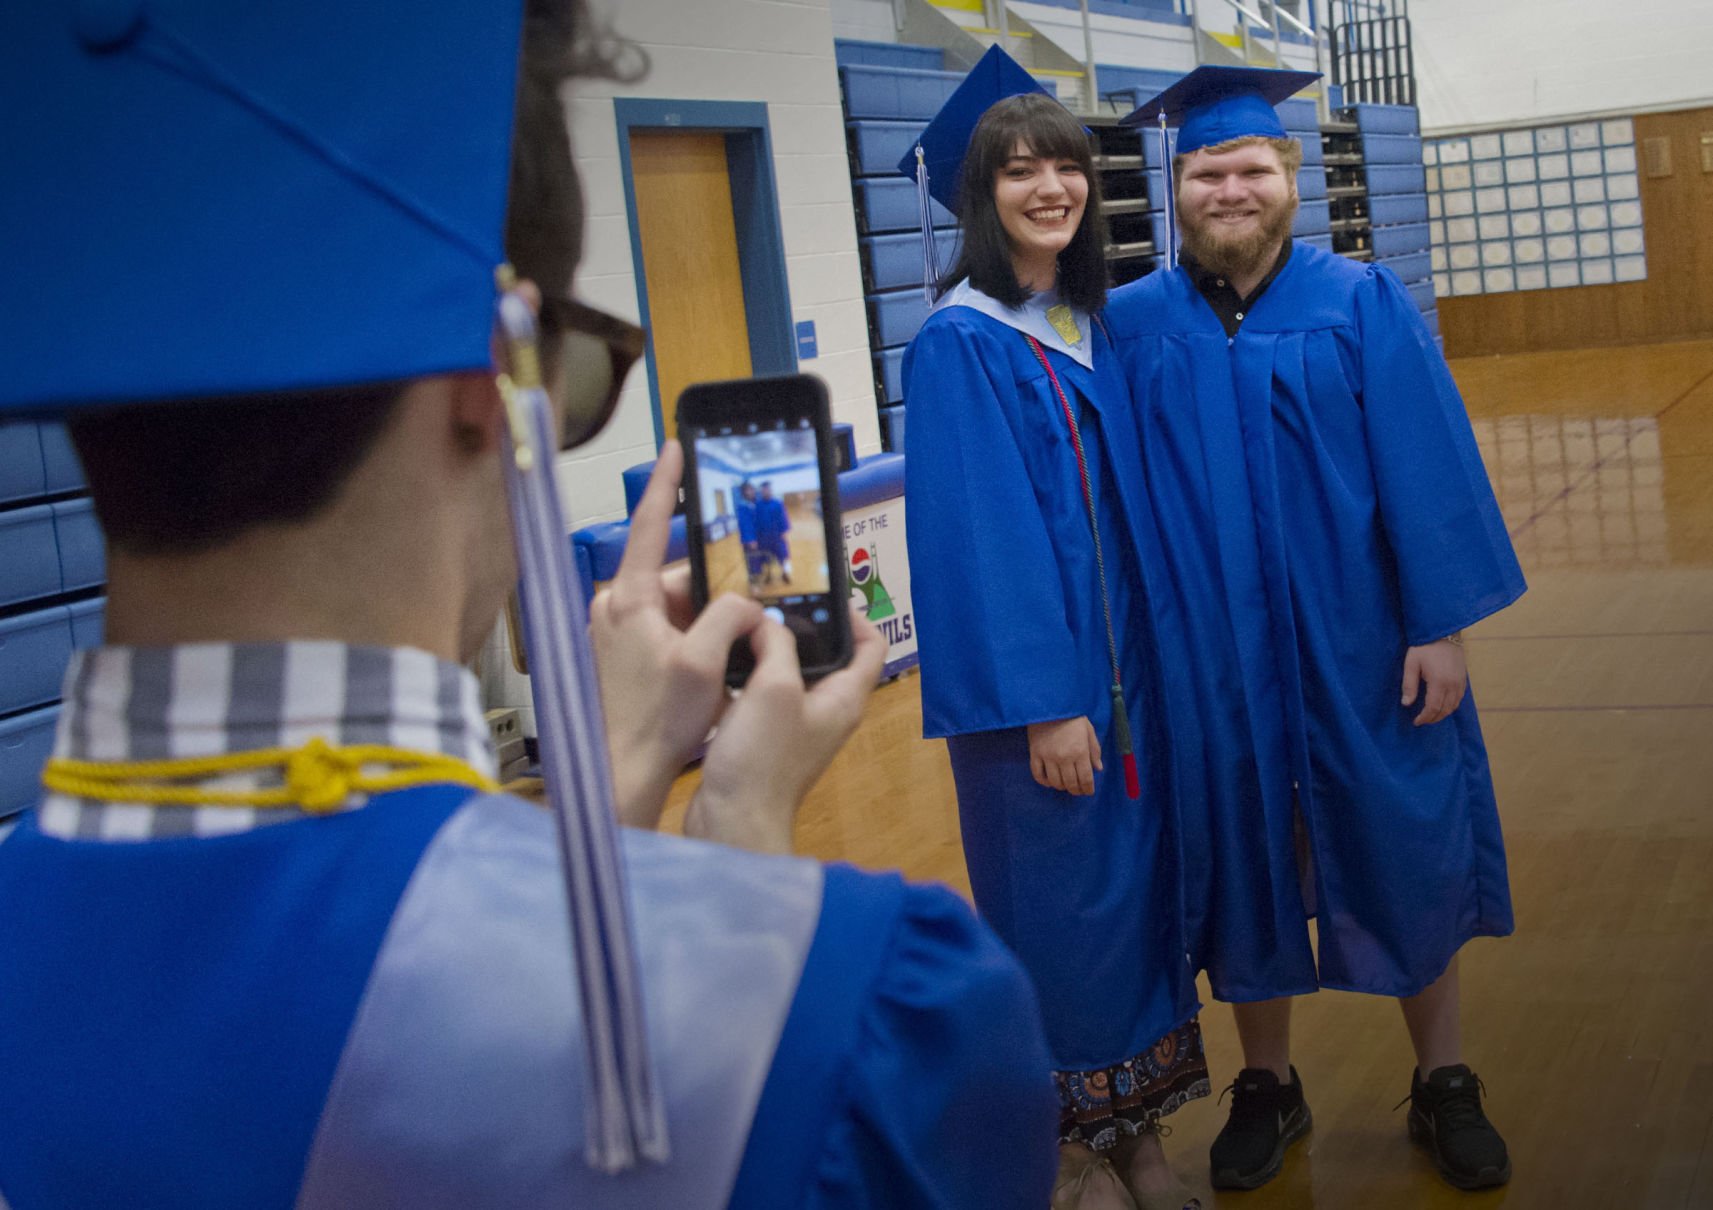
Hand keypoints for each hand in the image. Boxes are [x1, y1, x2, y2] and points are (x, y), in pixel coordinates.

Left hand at [590, 440, 764, 828]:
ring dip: (706, 624)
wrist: (623, 770)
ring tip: (723, 661)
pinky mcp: (620, 650)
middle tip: (745, 621)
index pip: (648, 525)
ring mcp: (614, 628)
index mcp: (628, 599)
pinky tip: (709, 670)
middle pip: (678, 575)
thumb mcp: (707, 663)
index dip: (667, 484)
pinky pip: (667, 627)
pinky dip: (692, 640)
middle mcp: (613, 606)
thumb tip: (743, 601)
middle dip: (715, 593)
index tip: (676, 450)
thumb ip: (729, 615)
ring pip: (677, 605)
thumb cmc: (657, 723)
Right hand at [685, 604, 886, 853]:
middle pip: (829, 654)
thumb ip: (778, 645)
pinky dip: (752, 671)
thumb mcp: (775, 688)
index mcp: (845, 698)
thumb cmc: (762, 756)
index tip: (821, 592)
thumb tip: (769, 622)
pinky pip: (766, 692)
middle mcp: (828, 710)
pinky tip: (726, 657)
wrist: (732, 819)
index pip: (872, 645)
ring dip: (772, 646)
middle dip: (803, 624)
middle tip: (772, 599)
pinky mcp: (768, 737)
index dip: (855, 615)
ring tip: (745, 620)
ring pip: (792, 672)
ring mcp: (797, 725)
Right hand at [1026, 716, 1101, 795]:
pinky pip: (1038, 774)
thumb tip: (1098, 769)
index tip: (1089, 792)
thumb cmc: (1072, 717)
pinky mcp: (1035, 754)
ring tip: (1066, 785)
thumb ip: (1095, 751)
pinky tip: (1050, 782)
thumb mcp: (1089, 731)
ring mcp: (1048, 757)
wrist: (1050, 704)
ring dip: (1062, 787)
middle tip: (1078, 791)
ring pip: (1055, 782)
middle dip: (1076, 790)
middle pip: (1070, 783)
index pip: (1085, 778)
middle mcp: (1064, 757)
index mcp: (1080, 752)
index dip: (1088, 789)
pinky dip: (1044, 782)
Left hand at [1401, 638, 1467, 726]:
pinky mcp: (1464, 678)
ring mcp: (1461, 681)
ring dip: (1443, 714)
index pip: (1433, 708)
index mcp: (1439, 682)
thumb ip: (1409, 685)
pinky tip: (1442, 705)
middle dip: (1433, 718)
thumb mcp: (1411, 664)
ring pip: (1454, 706)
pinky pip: (1460, 698)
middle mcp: (1453, 684)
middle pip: (1445, 710)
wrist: (1443, 631)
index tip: (1416, 722)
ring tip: (1431, 716)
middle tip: (1422, 721)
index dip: (1424, 718)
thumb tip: (1406, 704)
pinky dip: (1451, 705)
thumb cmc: (1424, 646)